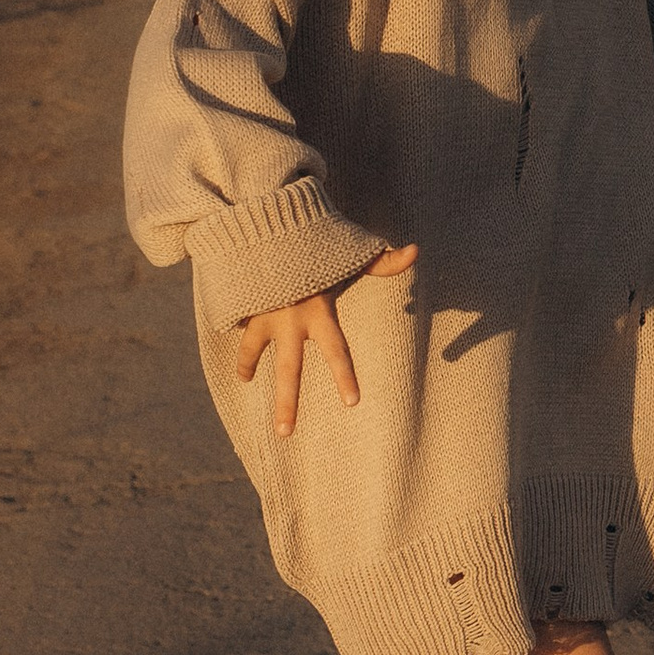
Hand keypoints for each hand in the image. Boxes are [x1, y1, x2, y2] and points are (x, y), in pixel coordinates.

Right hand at [236, 243, 418, 435]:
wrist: (269, 219)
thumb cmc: (316, 241)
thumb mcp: (349, 254)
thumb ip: (383, 261)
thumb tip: (417, 250)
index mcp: (319, 311)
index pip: (337, 350)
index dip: (344, 376)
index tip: (352, 403)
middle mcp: (290, 320)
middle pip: (289, 370)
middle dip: (286, 404)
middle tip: (285, 435)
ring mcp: (263, 314)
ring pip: (252, 351)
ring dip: (247, 368)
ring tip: (245, 383)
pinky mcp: (243, 305)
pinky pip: (240, 328)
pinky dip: (238, 338)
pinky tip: (237, 357)